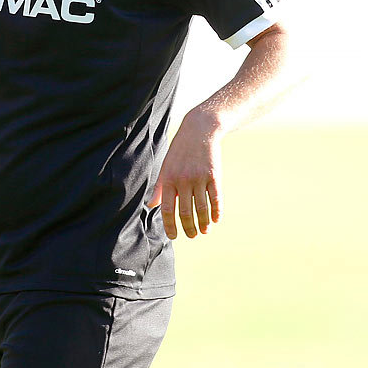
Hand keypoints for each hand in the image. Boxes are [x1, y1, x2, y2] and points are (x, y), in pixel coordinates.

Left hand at [149, 108, 222, 238]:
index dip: (170, 225)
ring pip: (202, 208)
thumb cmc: (179, 152)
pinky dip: (216, 211)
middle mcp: (183, 180)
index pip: (167, 208)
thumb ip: (160, 187)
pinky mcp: (214, 176)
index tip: (173, 236)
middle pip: (186, 212)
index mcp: (168, 179)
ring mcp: (199, 178)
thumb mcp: (166, 167)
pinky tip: (215, 220)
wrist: (199, 131)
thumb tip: (151, 206)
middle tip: (192, 236)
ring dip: (203, 223)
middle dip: (189, 228)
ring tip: (204, 231)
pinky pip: (215, 198)